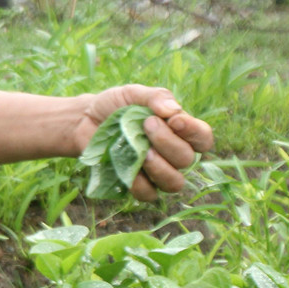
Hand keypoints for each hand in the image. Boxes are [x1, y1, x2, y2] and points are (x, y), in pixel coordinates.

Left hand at [80, 85, 213, 200]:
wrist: (85, 119)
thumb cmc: (115, 105)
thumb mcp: (133, 93)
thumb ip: (155, 97)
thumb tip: (173, 110)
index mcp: (179, 131)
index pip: (203, 138)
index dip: (194, 132)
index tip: (175, 120)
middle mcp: (172, 154)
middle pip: (187, 159)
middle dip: (168, 142)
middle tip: (146, 124)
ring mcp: (156, 173)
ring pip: (174, 183)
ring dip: (160, 167)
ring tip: (142, 151)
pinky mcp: (137, 186)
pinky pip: (148, 194)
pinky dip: (140, 183)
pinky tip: (128, 166)